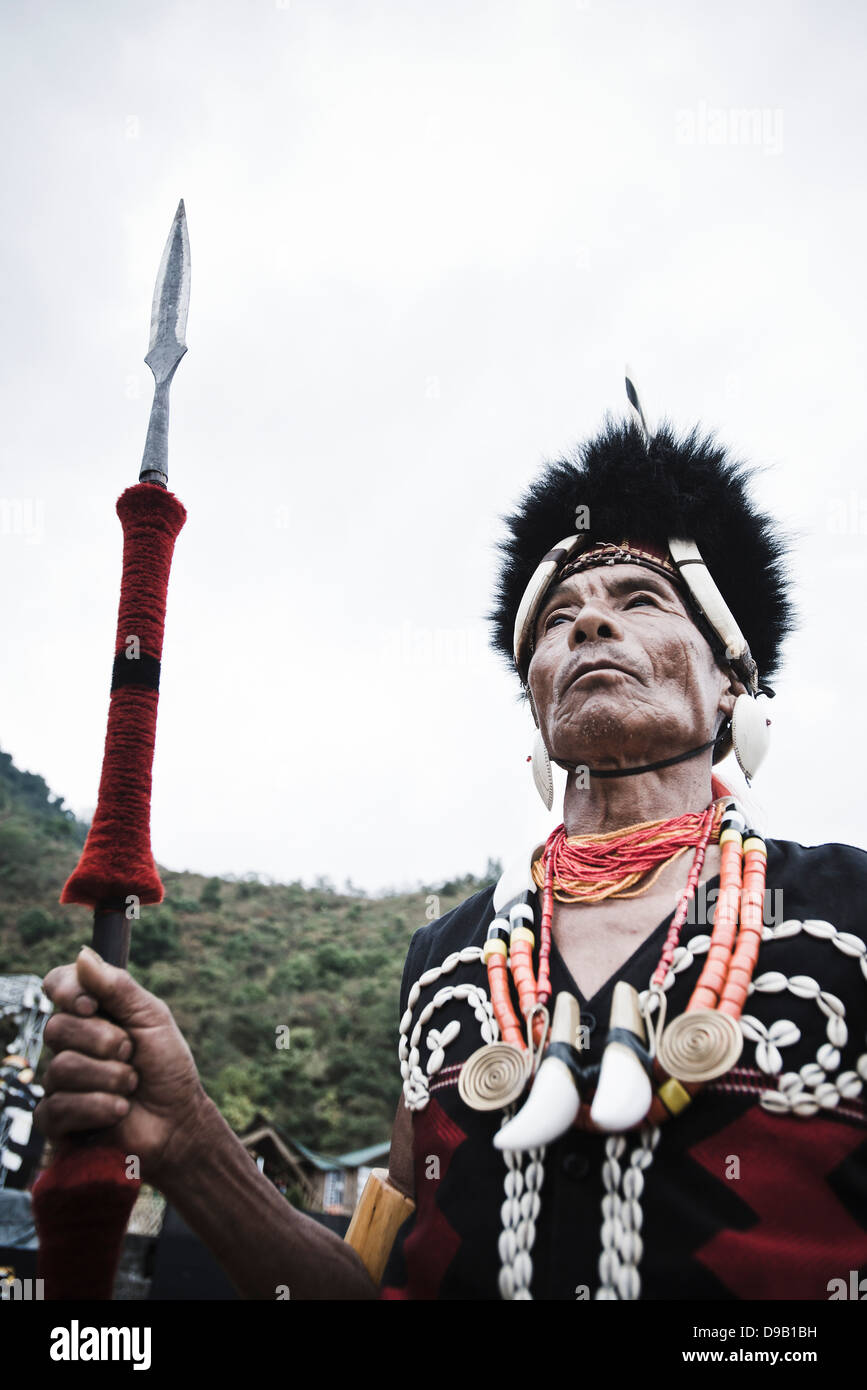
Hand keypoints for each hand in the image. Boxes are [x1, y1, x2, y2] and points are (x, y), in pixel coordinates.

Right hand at [35, 946, 210, 1183]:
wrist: (178, 1120)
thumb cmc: (167, 1067)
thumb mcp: (152, 1018)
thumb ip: (119, 988)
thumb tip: (82, 955)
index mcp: (92, 1011)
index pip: (58, 984)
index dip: (67, 991)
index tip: (93, 1006)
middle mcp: (71, 1042)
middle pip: (57, 1027)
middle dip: (105, 1042)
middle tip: (131, 1054)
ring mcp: (60, 1081)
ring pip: (61, 1068)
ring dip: (109, 1078)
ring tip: (131, 1086)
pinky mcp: (57, 1119)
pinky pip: (56, 1107)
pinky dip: (98, 1108)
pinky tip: (118, 1110)